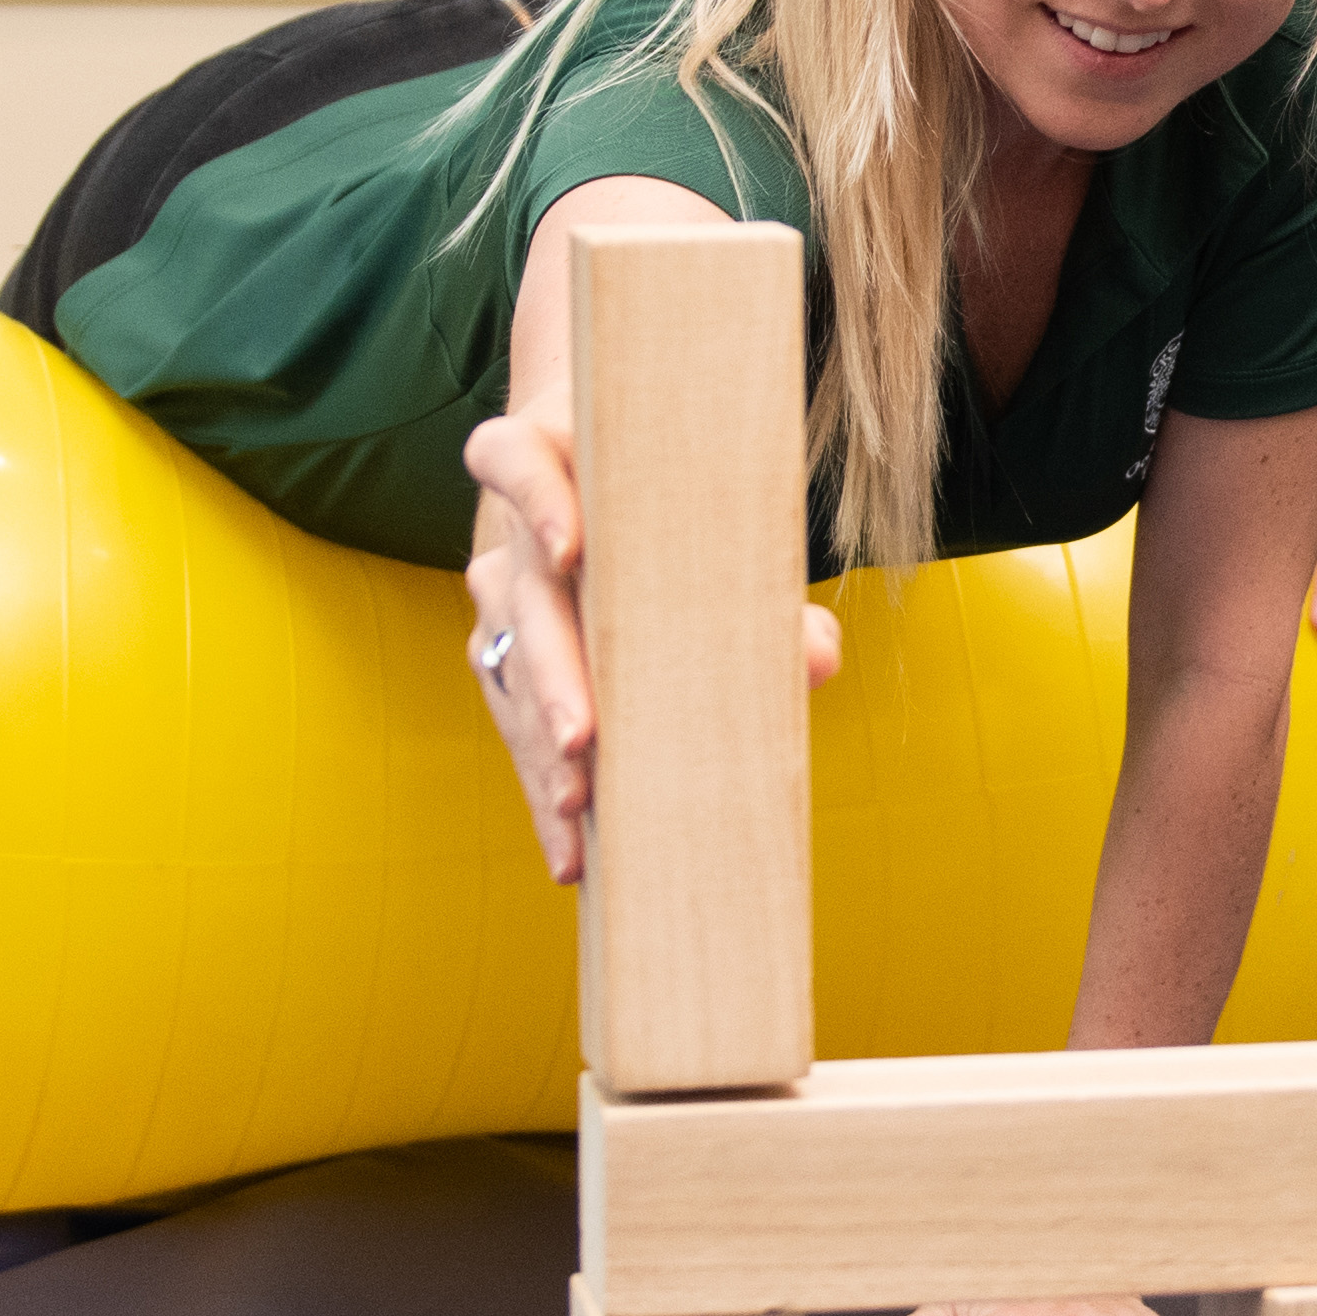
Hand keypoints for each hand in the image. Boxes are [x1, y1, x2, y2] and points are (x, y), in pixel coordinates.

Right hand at [456, 410, 834, 885]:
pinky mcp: (500, 668)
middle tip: (586, 735)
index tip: (570, 547)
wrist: (602, 491)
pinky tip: (574, 856)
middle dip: (551, 671)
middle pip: (517, 597)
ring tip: (577, 808)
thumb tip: (817, 656)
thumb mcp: (713, 515)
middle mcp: (510, 537)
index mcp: (549, 463)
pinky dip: (546, 792)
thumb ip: (761, 578)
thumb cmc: (667, 500)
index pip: (508, 459)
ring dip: (540, 745)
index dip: (531, 496)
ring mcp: (499, 605)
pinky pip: (516, 731)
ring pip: (506, 673)